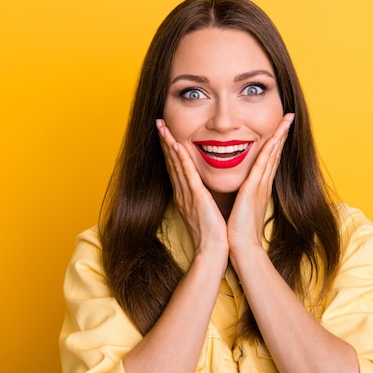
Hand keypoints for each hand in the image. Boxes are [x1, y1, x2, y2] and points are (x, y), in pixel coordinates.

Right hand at [156, 119, 228, 262]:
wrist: (213, 249)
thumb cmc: (213, 232)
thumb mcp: (205, 210)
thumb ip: (202, 197)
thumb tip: (203, 189)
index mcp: (185, 195)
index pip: (175, 167)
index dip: (169, 148)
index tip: (166, 132)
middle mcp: (182, 192)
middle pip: (171, 161)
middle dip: (164, 141)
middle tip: (158, 122)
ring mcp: (187, 194)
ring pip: (176, 164)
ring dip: (168, 144)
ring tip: (162, 127)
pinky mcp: (196, 197)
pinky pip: (187, 174)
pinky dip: (181, 159)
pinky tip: (177, 145)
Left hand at [227, 113, 294, 254]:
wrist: (240, 247)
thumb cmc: (238, 230)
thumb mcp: (242, 207)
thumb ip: (243, 195)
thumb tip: (241, 189)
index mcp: (259, 187)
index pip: (269, 160)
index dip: (275, 143)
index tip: (279, 128)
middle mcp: (263, 184)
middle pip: (275, 153)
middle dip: (281, 134)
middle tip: (288, 116)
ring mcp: (260, 186)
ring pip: (272, 155)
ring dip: (278, 136)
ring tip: (286, 120)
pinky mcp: (253, 190)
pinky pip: (262, 165)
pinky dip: (268, 150)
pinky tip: (273, 138)